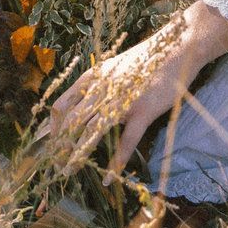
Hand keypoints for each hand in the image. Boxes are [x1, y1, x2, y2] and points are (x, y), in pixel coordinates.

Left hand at [50, 0, 227, 177]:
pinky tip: (108, 178)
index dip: (52, 128)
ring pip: (92, 134)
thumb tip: (80, 106)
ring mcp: (122, 101)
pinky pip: (125, 142)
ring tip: (70, 171)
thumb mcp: (113, 68)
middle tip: (57, 165)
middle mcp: (102, 89)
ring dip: (78, 156)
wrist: (176, 49)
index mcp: (92, 78)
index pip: (61, 106)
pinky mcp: (143, 111)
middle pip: (71, 123)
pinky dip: (115, 163)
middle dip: (60, 147)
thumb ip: (96, 85)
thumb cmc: (145, 60)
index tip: (51, 144)